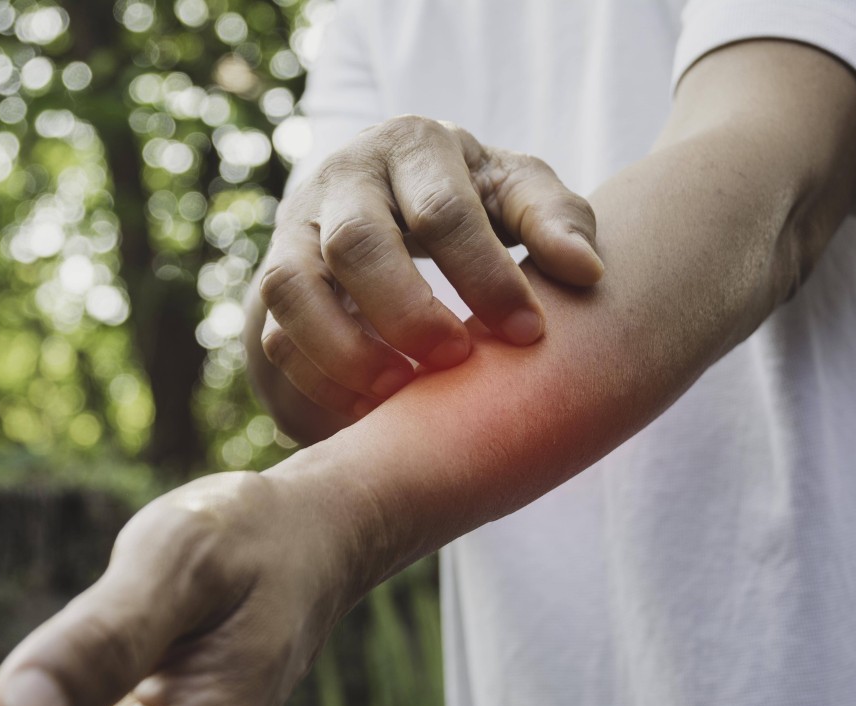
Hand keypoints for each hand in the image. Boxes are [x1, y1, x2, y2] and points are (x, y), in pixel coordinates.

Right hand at [257, 115, 602, 416]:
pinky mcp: (270, 285)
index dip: (486, 278)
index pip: (442, 211)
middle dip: (408, 314)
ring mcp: (293, 231)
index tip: (529, 333)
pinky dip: (319, 380)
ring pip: (291, 288)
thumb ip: (554, 220)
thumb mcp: (514, 192)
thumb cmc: (467, 198)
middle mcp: (340, 179)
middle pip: (355, 244)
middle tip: (457, 361)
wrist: (382, 195)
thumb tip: (585, 271)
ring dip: (345, 351)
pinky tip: (372, 409)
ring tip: (401, 393)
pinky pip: (275, 337)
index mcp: (411, 146)